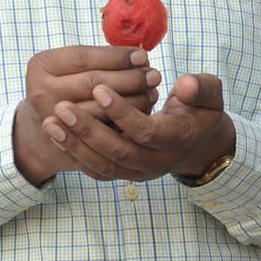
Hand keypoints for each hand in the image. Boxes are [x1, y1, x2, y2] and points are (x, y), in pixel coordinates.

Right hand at [14, 45, 160, 184]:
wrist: (36, 133)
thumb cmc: (64, 87)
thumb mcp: (68, 67)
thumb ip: (99, 58)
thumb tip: (140, 56)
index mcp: (40, 65)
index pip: (83, 56)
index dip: (116, 56)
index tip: (142, 55)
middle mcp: (39, 92)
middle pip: (92, 82)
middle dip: (128, 78)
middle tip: (154, 75)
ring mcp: (50, 121)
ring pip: (99, 111)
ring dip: (132, 101)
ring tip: (153, 92)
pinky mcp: (65, 145)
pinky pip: (101, 134)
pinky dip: (125, 124)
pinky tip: (144, 113)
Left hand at [41, 73, 234, 181]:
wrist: (198, 142)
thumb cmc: (200, 109)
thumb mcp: (210, 94)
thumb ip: (200, 87)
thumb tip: (184, 85)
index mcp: (177, 139)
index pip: (146, 131)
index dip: (121, 112)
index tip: (98, 87)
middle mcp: (157, 162)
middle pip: (119, 153)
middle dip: (88, 130)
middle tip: (61, 106)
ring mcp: (139, 172)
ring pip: (103, 166)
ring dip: (75, 145)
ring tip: (49, 122)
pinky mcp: (125, 175)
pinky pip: (96, 171)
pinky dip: (75, 155)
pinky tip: (55, 135)